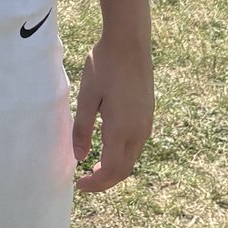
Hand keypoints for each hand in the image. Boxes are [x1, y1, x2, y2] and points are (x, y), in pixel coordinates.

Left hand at [72, 34, 153, 192]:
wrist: (129, 41)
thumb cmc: (104, 65)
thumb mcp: (87, 96)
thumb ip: (82, 128)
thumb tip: (79, 157)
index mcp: (121, 129)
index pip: (111, 170)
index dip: (95, 184)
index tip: (79, 185)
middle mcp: (139, 131)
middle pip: (124, 169)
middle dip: (105, 180)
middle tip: (85, 181)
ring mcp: (146, 122)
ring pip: (132, 157)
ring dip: (115, 168)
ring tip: (94, 167)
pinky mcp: (148, 113)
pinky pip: (136, 144)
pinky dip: (122, 154)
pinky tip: (108, 146)